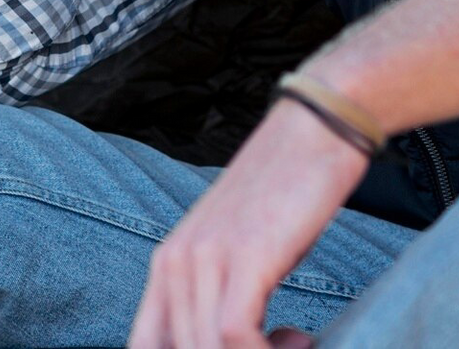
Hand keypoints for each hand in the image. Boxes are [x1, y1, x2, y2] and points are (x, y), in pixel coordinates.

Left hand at [127, 94, 369, 348]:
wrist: (313, 132)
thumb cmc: (282, 197)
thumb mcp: (235, 251)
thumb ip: (216, 296)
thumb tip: (225, 343)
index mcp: (166, 265)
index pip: (146, 346)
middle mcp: (175, 263)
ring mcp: (206, 257)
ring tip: (295, 346)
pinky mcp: (244, 256)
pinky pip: (233, 335)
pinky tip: (302, 339)